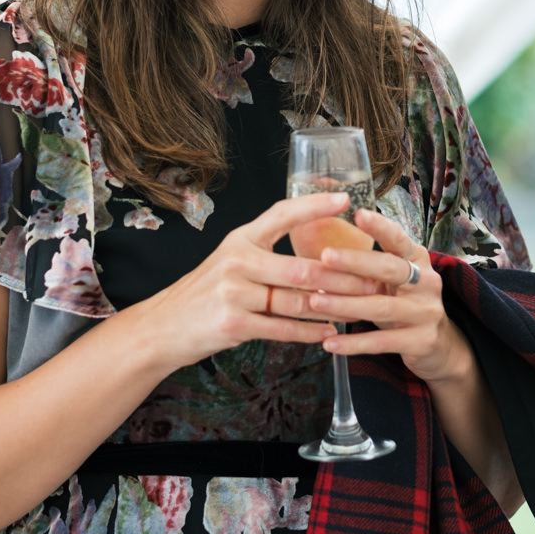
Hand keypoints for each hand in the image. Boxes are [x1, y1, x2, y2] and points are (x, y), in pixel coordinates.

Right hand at [144, 192, 377, 368]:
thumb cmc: (203, 295)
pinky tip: (327, 333)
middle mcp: (237, 260)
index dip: (314, 206)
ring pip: (295, 301)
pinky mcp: (233, 323)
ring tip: (358, 308)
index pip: (281, 214)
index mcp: (240, 239)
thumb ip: (263, 256)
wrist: (163, 327)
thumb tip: (314, 256)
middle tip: (371, 278)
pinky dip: (307, 332)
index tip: (345, 200)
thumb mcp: (228, 263)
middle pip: (300, 267)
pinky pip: (281, 328)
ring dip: (331, 307)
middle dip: (341, 276)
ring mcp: (234, 292)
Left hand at [299, 207, 470, 383]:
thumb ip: (367, 264)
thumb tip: (320, 242)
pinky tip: (330, 343)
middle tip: (324, 256)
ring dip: (346, 304)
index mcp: (416, 259)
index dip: (380, 227)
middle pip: (389, 268)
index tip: (358, 213)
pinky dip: (354, 343)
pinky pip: (383, 341)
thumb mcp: (392, 279)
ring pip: (382, 306)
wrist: (438, 343)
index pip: (398, 238)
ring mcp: (426, 311)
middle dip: (355, 262)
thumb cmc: (403, 302)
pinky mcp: (422, 340)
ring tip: (315, 302)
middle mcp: (426, 281)